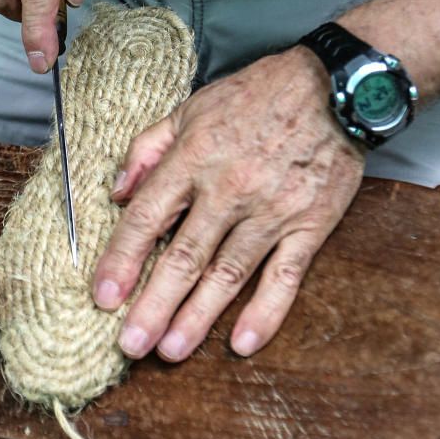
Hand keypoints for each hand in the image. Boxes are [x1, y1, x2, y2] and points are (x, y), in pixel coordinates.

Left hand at [92, 48, 365, 360]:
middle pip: (184, 256)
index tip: (104, 296)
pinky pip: (285, 276)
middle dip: (153, 304)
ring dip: (198, 317)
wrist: (335, 86)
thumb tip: (117, 193)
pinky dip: (266, 312)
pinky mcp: (310, 225)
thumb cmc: (258, 95)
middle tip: (129, 345)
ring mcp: (272, 211)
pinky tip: (242, 343)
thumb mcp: (192, 107)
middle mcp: (229, 188)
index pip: (148, 217)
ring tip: (170, 351)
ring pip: (228, 273)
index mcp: (194, 157)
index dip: (123, 259)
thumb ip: (148, 149)